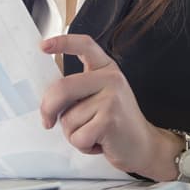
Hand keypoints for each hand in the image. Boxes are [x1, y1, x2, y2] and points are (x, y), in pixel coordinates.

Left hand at [39, 34, 179, 178]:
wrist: (145, 146)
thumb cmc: (117, 123)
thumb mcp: (102, 96)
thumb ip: (79, 90)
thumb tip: (47, 97)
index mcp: (106, 69)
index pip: (84, 46)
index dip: (63, 43)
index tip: (44, 46)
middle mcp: (111, 79)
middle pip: (62, 88)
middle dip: (48, 108)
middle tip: (47, 121)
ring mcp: (112, 99)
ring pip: (68, 118)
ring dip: (73, 133)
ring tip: (93, 132)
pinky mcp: (110, 121)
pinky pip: (78, 136)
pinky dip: (82, 146)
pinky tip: (99, 142)